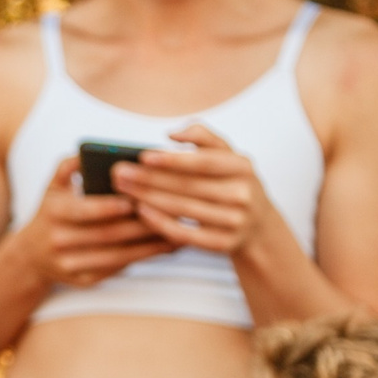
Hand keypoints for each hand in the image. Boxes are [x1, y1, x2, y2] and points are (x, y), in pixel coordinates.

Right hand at [22, 154, 180, 288]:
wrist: (31, 256)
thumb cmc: (52, 212)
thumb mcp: (53, 187)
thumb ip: (69, 165)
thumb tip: (89, 152)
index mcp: (53, 213)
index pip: (84, 210)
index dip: (110, 206)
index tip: (137, 200)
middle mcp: (59, 242)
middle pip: (106, 234)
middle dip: (141, 225)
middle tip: (171, 213)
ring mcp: (70, 265)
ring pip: (117, 256)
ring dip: (149, 245)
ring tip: (176, 231)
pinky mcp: (84, 281)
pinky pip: (117, 270)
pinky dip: (143, 258)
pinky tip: (164, 248)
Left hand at [111, 124, 273, 259]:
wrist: (258, 226)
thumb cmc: (232, 182)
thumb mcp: (227, 155)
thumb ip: (203, 137)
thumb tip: (172, 133)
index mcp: (243, 167)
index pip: (204, 162)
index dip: (173, 159)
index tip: (142, 156)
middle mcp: (243, 194)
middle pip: (188, 186)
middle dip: (150, 179)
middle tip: (120, 174)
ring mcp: (235, 221)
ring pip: (184, 209)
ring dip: (149, 199)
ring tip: (124, 190)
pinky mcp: (224, 244)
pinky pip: (185, 234)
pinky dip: (161, 223)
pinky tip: (140, 212)